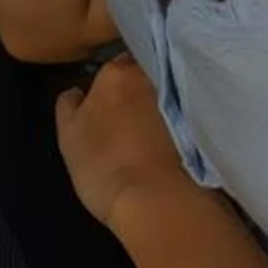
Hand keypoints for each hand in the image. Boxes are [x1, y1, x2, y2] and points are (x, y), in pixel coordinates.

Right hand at [54, 50, 192, 231]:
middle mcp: (149, 75)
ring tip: (151, 134)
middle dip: (136, 91)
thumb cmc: (105, 167)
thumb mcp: (69, 137)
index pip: (112, 67)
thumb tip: (77, 91)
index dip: (109, 87)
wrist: (157, 201)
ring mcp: (178, 96)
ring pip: (164, 93)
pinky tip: (170, 143)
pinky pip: (185, 113)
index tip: (108, 107)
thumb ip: (69, 106)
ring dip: (157, 106)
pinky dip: (177, 123)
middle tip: (129, 120)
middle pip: (141, 75)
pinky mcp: (199, 121)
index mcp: (115, 73)